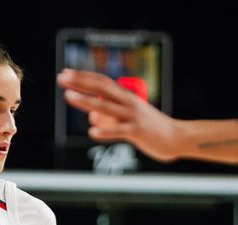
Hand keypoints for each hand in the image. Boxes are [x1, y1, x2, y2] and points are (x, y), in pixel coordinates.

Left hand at [57, 69, 181, 160]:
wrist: (176, 137)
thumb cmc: (150, 128)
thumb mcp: (128, 118)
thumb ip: (109, 116)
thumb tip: (91, 116)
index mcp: (126, 97)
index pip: (102, 82)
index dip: (83, 77)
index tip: (65, 73)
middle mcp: (128, 102)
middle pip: (101, 89)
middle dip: (80, 82)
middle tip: (61, 78)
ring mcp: (133, 116)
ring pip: (106, 107)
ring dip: (86, 101)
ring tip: (68, 96)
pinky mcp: (138, 132)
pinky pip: (119, 131)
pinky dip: (105, 131)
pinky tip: (91, 131)